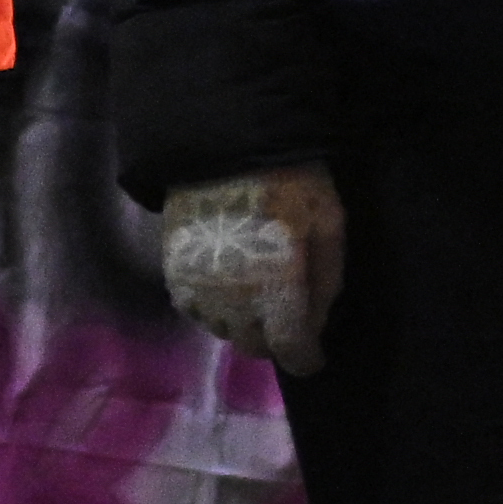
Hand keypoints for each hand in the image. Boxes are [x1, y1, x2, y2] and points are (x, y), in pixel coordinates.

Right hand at [159, 164, 345, 372]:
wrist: (225, 144)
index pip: (291, 350)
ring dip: (244, 324)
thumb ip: (326, 281)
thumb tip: (315, 325)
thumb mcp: (328, 224)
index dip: (306, 359)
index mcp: (277, 288)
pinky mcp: (174, 274)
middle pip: (255, 346)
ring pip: (225, 331)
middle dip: (276, 339)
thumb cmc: (290, 181)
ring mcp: (199, 289)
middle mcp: (234, 300)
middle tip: (286, 316)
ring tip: (255, 295)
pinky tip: (226, 284)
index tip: (313, 356)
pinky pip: (195, 311)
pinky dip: (214, 308)